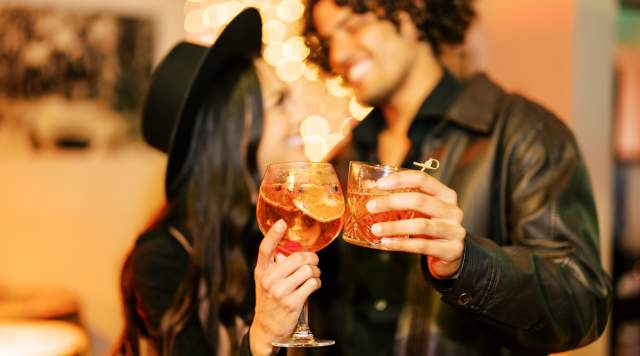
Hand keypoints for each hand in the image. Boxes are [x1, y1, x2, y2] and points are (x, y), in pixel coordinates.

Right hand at [249, 220, 321, 355]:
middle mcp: (268, 280)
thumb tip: (289, 254)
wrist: (267, 329)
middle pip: (296, 258)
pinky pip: (313, 283)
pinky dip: (317, 282)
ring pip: (307, 270)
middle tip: (314, 261)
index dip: (273, 235)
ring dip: (316, 271)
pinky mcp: (292, 303)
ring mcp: (280, 292)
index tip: (282, 223)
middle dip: (311, 258)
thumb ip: (276, 267)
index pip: (265, 249)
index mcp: (261, 272)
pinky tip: (313, 285)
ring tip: (313, 275)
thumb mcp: (266, 282)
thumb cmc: (269, 301)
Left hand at [366, 170, 465, 278]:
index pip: (423, 180)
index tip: (379, 185)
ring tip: (375, 229)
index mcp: (445, 194)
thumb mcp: (422, 210)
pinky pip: (422, 245)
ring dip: (394, 227)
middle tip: (370, 207)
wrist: (452, 252)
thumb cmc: (432, 225)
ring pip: (421, 225)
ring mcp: (454, 230)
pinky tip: (386, 242)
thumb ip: (403, 198)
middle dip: (392, 202)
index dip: (400, 180)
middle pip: (420, 201)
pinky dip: (401, 244)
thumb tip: (368, 186)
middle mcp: (452, 210)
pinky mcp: (451, 250)